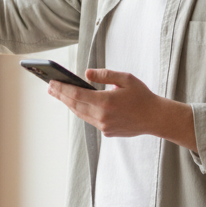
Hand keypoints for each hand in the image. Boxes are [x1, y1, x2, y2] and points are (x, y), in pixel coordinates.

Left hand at [48, 68, 196, 149]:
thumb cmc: (142, 96)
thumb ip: (104, 75)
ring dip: (69, 104)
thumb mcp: (125, 78)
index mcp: (106, 102)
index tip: (51, 82)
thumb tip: (86, 74)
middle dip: (61, 95)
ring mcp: (104, 126)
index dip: (62, 88)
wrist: (155, 118)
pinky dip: (82, 111)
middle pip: (75, 105)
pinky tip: (77, 104)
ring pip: (81, 114)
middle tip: (50, 87)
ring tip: (60, 94)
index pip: (77, 95)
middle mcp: (102, 116)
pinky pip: (90, 120)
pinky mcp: (107, 132)